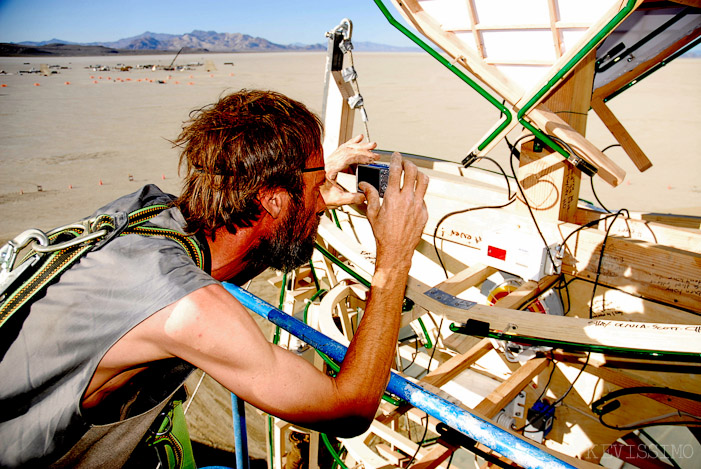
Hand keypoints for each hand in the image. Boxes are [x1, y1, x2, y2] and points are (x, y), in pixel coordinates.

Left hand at [321, 135, 378, 207]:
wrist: (308, 195)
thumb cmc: (318, 196)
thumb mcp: (336, 199)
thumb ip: (351, 198)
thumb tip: (364, 196)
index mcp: (330, 169)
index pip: (348, 157)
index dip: (361, 157)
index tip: (372, 159)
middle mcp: (329, 162)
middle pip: (348, 150)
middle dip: (363, 150)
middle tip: (375, 151)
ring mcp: (329, 160)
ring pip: (346, 148)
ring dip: (359, 146)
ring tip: (371, 145)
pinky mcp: (331, 161)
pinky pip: (342, 149)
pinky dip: (351, 144)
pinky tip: (358, 140)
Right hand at [359, 152, 428, 270]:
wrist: (396, 250)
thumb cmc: (384, 235)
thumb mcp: (372, 214)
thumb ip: (370, 196)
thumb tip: (365, 186)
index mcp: (393, 197)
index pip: (396, 171)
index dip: (396, 160)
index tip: (396, 156)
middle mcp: (407, 199)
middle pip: (412, 172)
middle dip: (408, 164)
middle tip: (404, 163)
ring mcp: (418, 206)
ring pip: (424, 181)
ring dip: (418, 174)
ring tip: (413, 174)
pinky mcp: (424, 213)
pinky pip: (424, 197)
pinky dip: (419, 192)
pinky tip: (413, 196)